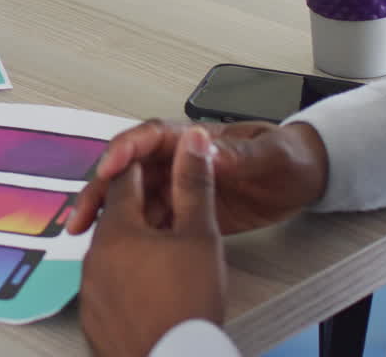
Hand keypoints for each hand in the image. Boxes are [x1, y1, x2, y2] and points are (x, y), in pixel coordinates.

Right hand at [67, 120, 328, 236]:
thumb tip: (204, 150)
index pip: (149, 137)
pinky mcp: (182, 212)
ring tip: (83, 233)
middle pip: (127, 170)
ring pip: (130, 198)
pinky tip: (114, 248)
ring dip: (106, 213)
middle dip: (100, 188)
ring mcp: (177, 186)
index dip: (125, 150)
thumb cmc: (287, 156)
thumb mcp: (269, 154)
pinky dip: (129, 234)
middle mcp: (176, 160)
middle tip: (82, 212)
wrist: (303, 180)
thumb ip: (237, 154)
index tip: (109, 167)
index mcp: (194, 139)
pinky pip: (149, 222)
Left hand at [80, 127, 225, 356]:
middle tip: (164, 216)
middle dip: (138, 213)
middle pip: (114, 219)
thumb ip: (194, 185)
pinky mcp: (92, 317)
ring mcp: (89, 289)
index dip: (143, 170)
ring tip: (161, 259)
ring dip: (131, 249)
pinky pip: (105, 287)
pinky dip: (124, 282)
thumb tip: (193, 144)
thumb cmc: (186, 307)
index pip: (124, 182)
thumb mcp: (201, 236)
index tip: (154, 166)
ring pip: (108, 254)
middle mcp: (94, 256)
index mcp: (118, 229)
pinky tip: (147, 291)